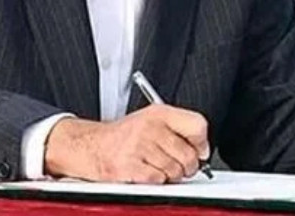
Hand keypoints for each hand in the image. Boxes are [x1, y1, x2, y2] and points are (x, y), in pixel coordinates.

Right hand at [43, 105, 209, 182]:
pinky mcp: (129, 165)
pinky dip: (153, 181)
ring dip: (168, 175)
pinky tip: (143, 171)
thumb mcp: (152, 121)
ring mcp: (139, 146)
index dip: (201, 143)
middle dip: (186, 166)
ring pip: (175, 171)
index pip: (198, 125)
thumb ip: (179, 130)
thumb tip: (203, 150)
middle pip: (189, 155)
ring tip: (154, 166)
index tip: (198, 150)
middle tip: (173, 164)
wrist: (91, 145)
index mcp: (159, 113)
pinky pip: (158, 180)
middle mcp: (150, 126)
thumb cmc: (124, 136)